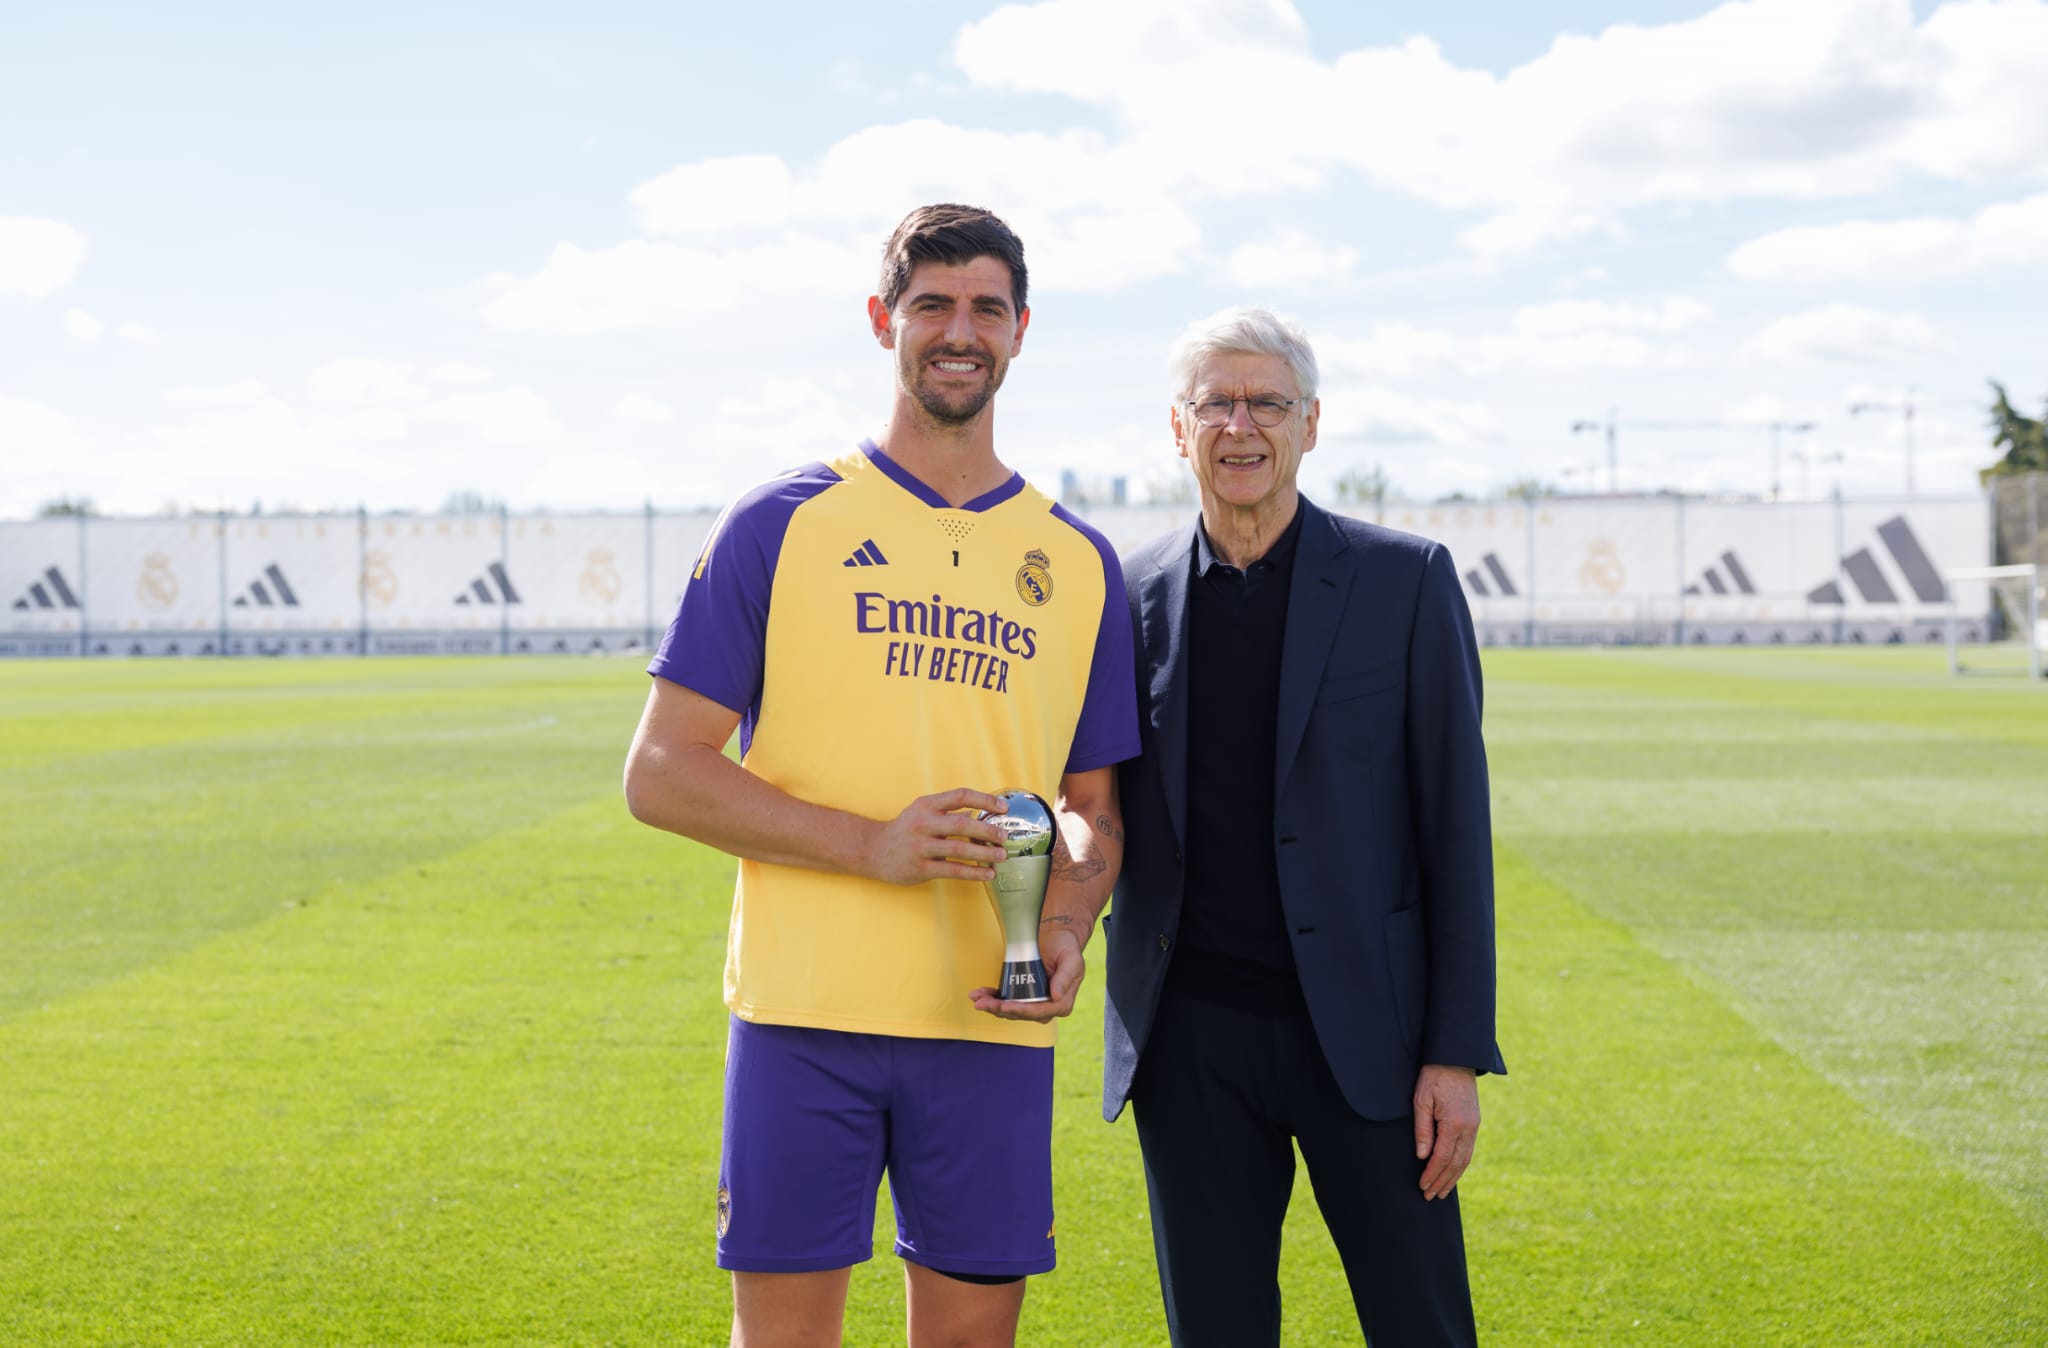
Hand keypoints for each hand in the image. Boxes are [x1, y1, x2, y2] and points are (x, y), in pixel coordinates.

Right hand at [866, 788, 1009, 885]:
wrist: (873, 850)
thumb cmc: (905, 829)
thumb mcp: (922, 811)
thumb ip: (948, 811)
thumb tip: (979, 813)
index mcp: (927, 805)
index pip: (960, 796)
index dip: (984, 800)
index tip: (1003, 808)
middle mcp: (923, 823)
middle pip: (962, 825)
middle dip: (988, 831)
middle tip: (1004, 836)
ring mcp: (921, 847)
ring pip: (959, 850)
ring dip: (984, 853)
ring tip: (1001, 855)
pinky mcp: (921, 868)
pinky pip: (952, 871)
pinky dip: (973, 872)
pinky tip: (988, 873)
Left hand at [969, 925, 1083, 1022]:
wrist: (1058, 939)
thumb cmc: (1066, 948)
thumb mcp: (1072, 960)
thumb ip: (1066, 978)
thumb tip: (1056, 996)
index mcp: (1062, 1003)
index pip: (1039, 1012)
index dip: (1021, 1010)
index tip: (1006, 1006)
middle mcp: (1047, 1007)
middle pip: (1021, 1013)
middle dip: (1000, 1009)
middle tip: (983, 1004)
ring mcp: (1033, 1003)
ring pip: (1010, 1010)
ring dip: (992, 1006)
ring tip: (977, 998)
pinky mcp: (1022, 996)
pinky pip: (1005, 1000)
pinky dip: (991, 998)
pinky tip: (979, 994)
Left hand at [1413, 1064, 1479, 1200]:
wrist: (1455, 1057)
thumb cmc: (1433, 1076)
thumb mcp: (1421, 1100)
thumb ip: (1422, 1129)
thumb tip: (1422, 1156)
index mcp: (1454, 1122)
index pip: (1442, 1157)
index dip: (1431, 1174)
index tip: (1422, 1187)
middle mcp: (1469, 1127)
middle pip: (1455, 1163)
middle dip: (1442, 1182)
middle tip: (1430, 1197)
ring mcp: (1474, 1125)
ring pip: (1465, 1159)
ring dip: (1453, 1177)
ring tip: (1442, 1192)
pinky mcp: (1475, 1122)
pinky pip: (1468, 1150)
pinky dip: (1460, 1165)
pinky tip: (1452, 1173)